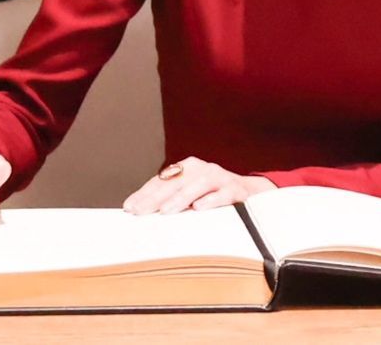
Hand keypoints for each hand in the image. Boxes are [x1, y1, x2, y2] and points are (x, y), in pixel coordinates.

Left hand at [122, 156, 276, 214]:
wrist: (251, 193)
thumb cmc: (213, 196)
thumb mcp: (191, 195)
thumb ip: (171, 200)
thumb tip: (141, 212)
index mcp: (188, 168)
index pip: (162, 181)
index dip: (144, 193)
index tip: (129, 207)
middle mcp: (202, 169)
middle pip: (175, 183)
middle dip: (155, 197)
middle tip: (140, 211)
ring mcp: (219, 178)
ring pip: (197, 185)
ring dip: (180, 198)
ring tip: (165, 211)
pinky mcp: (236, 189)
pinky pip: (222, 194)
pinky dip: (211, 200)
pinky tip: (199, 208)